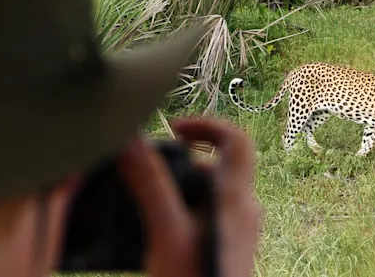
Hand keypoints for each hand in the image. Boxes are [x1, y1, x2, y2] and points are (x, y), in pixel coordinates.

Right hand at [117, 117, 261, 276]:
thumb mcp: (167, 233)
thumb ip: (150, 185)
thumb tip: (131, 139)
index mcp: (236, 198)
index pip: (236, 140)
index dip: (207, 125)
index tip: (173, 130)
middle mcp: (243, 211)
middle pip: (215, 168)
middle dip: (178, 166)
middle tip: (144, 177)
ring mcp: (237, 232)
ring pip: (206, 195)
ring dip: (175, 193)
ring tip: (142, 211)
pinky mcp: (225, 250)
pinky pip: (204, 219)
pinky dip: (180, 216)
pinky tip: (152, 236)